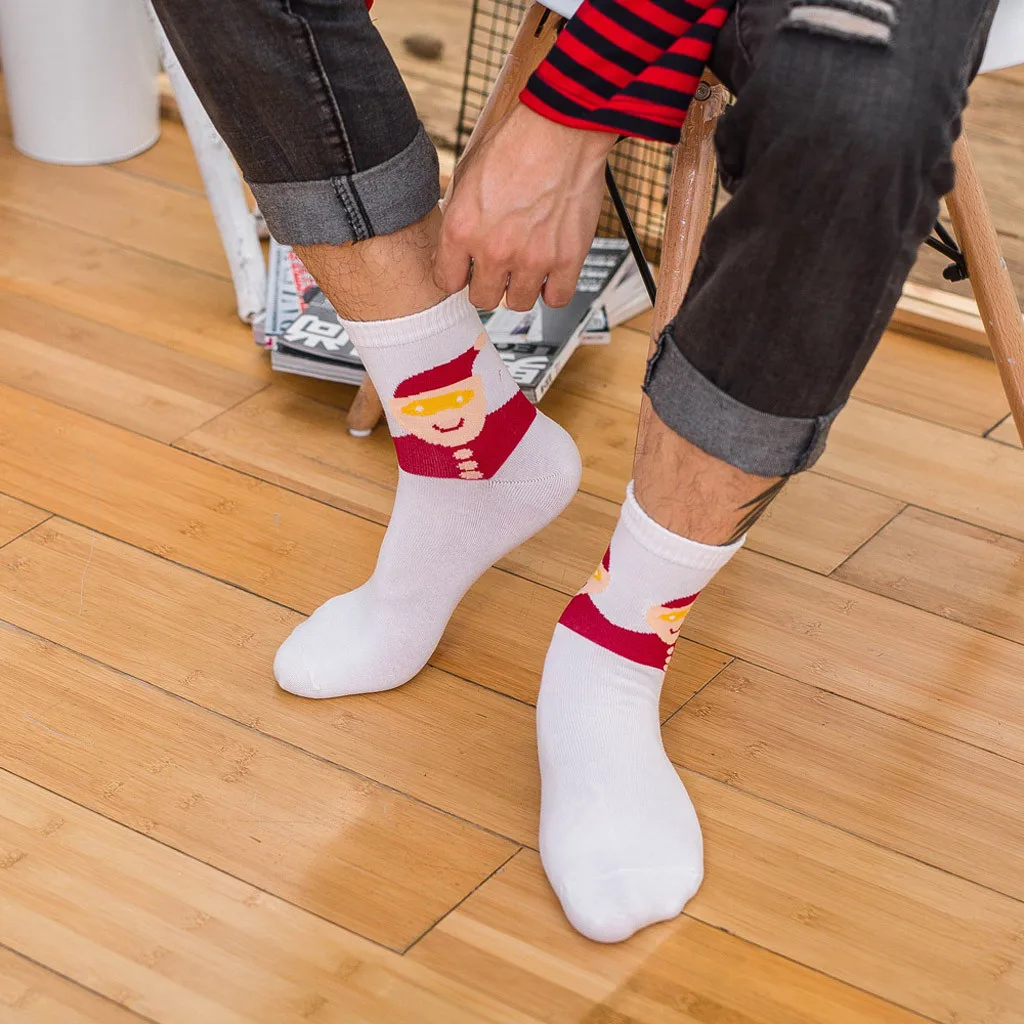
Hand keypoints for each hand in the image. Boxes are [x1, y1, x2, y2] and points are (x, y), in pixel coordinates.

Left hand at [435, 103, 614, 309]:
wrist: (561, 127)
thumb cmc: (515, 143)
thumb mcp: (467, 176)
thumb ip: (458, 218)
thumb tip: (452, 249)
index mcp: (461, 230)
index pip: (447, 282)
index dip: (457, 274)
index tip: (467, 269)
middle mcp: (494, 250)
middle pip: (482, 298)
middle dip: (488, 283)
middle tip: (498, 266)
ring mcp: (532, 259)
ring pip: (518, 303)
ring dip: (520, 287)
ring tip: (526, 264)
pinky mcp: (567, 259)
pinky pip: (556, 298)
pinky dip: (553, 288)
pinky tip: (551, 271)